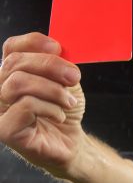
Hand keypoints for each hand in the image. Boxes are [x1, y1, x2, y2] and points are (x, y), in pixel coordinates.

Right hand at [0, 32, 84, 176]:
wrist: (70, 141)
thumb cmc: (65, 110)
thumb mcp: (66, 81)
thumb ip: (59, 64)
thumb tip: (58, 48)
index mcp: (15, 74)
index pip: (11, 47)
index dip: (33, 42)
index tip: (58, 47)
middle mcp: (1, 89)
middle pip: (14, 62)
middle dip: (51, 66)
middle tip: (74, 77)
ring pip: (17, 82)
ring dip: (53, 89)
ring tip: (69, 101)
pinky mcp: (5, 130)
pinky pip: (25, 106)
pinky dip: (50, 108)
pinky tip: (59, 115)